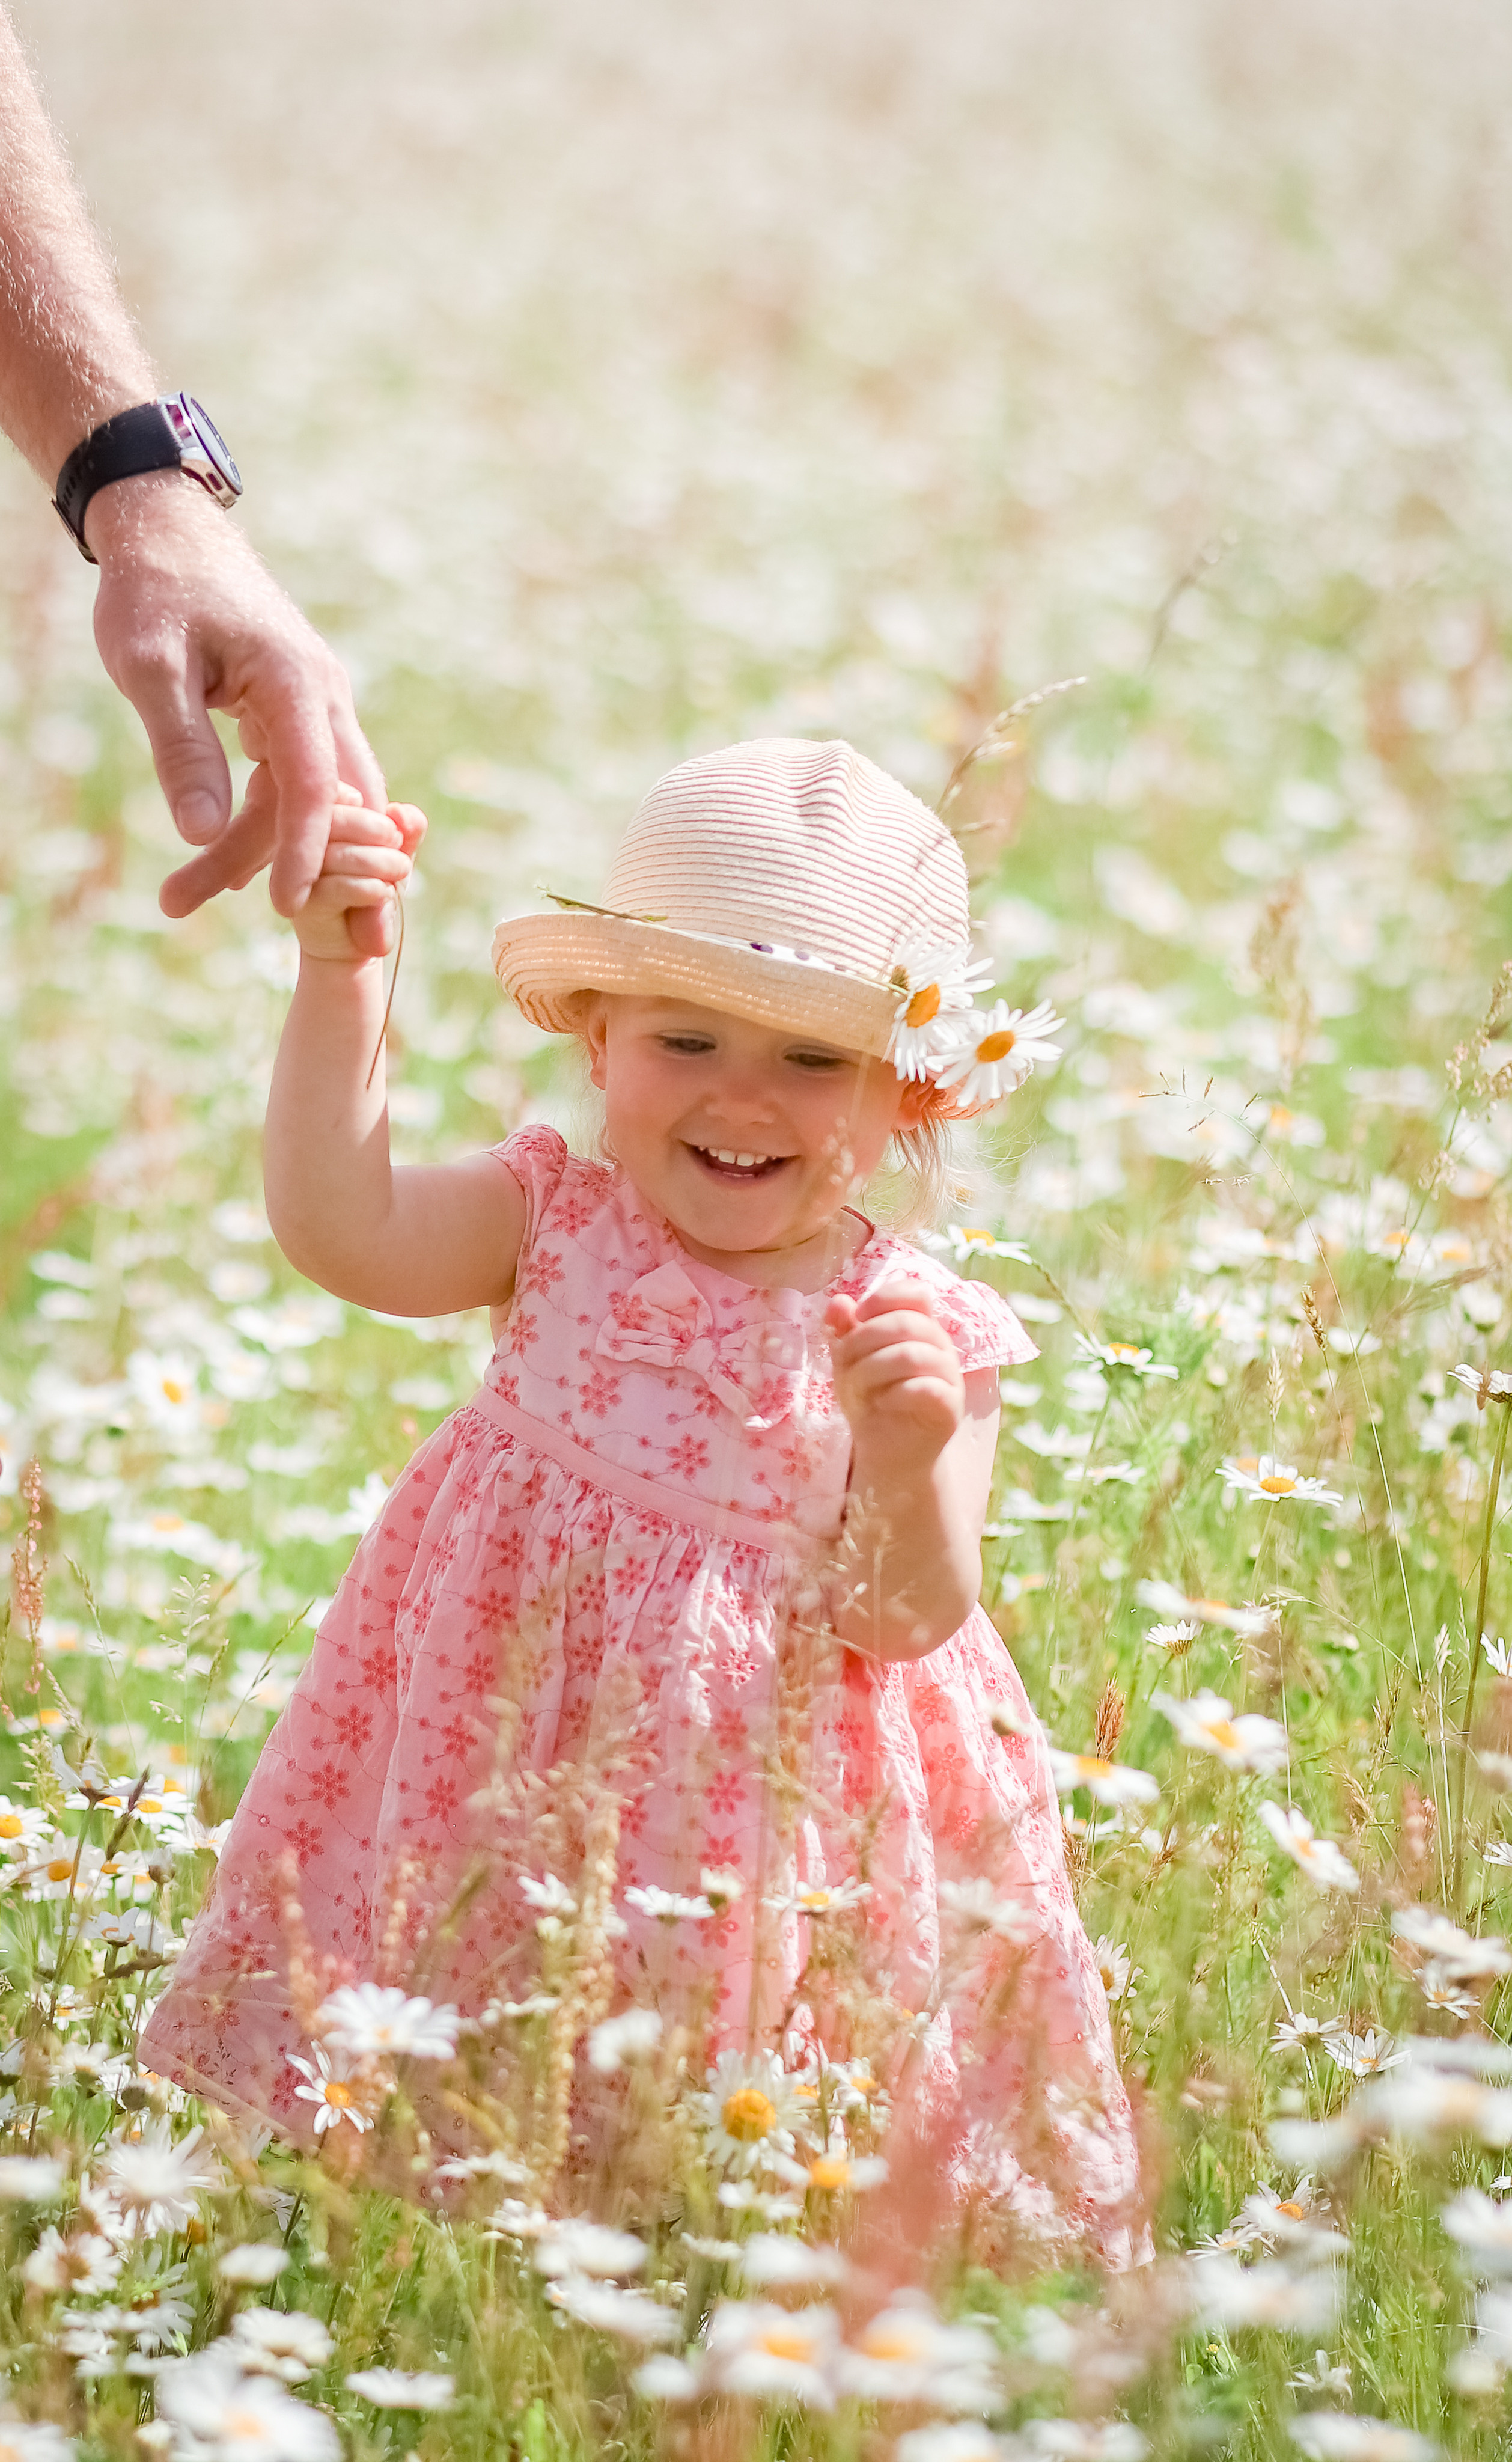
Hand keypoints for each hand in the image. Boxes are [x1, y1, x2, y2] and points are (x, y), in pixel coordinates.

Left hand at [85, 474, 386, 931]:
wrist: (167, 530)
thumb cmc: (152, 591)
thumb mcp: (149, 668)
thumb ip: (181, 748)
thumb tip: (203, 832)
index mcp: (294, 682)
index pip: (312, 785)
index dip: (303, 852)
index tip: (283, 908)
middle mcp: (322, 695)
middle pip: (340, 803)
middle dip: (332, 874)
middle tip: (340, 945)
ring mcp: (316, 702)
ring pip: (323, 798)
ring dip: (287, 853)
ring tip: (217, 901)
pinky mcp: (296, 710)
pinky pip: (302, 781)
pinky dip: (276, 825)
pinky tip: (234, 865)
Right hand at [292, 784, 425, 962]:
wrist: (362, 941)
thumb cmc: (375, 886)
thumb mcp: (396, 852)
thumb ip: (406, 829)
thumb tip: (402, 815)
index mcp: (316, 820)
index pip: (330, 796)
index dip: (364, 809)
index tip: (392, 829)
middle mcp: (297, 843)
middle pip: (329, 820)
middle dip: (374, 830)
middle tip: (399, 848)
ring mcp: (295, 876)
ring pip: (334, 855)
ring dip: (377, 862)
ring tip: (401, 871)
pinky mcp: (305, 906)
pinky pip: (336, 887)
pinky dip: (368, 887)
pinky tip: (383, 892)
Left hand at [824, 1280, 966, 1465]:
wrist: (887, 1450)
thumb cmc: (871, 1398)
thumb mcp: (849, 1362)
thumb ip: (844, 1331)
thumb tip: (839, 1301)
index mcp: (919, 1327)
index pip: (915, 1293)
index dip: (885, 1297)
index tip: (859, 1315)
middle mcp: (940, 1346)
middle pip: (907, 1323)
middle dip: (863, 1340)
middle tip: (844, 1364)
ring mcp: (949, 1377)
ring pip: (914, 1355)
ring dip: (873, 1369)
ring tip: (857, 1388)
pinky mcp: (950, 1407)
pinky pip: (927, 1388)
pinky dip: (896, 1393)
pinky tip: (882, 1402)